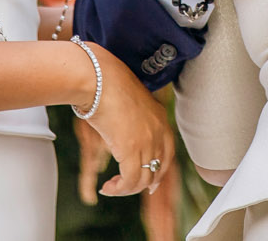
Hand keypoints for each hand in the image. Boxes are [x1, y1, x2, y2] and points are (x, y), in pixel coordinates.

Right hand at [78, 43, 175, 196]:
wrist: (99, 78)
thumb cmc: (107, 85)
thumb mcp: (128, 103)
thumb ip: (133, 120)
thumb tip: (122, 132)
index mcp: (161, 118)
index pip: (168, 154)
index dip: (159, 173)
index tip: (150, 185)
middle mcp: (159, 131)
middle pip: (157, 170)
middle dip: (142, 184)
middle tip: (124, 188)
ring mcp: (147, 141)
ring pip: (143, 180)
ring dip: (126, 189)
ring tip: (110, 187)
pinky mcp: (130, 149)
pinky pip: (129, 181)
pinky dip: (118, 189)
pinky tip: (106, 187)